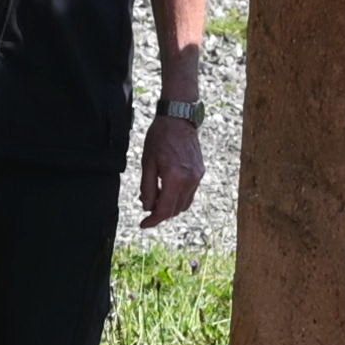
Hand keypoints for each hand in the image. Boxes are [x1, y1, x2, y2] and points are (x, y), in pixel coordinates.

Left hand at [141, 99, 206, 224]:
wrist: (179, 119)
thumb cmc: (160, 137)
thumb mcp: (147, 162)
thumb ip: (147, 187)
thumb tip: (147, 207)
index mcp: (174, 177)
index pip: (164, 209)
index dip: (153, 220)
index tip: (143, 225)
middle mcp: (190, 180)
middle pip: (175, 210)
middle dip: (160, 214)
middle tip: (147, 209)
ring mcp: (197, 177)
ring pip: (184, 204)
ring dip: (170, 207)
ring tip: (156, 198)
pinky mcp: (200, 173)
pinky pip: (189, 193)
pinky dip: (178, 197)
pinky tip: (167, 189)